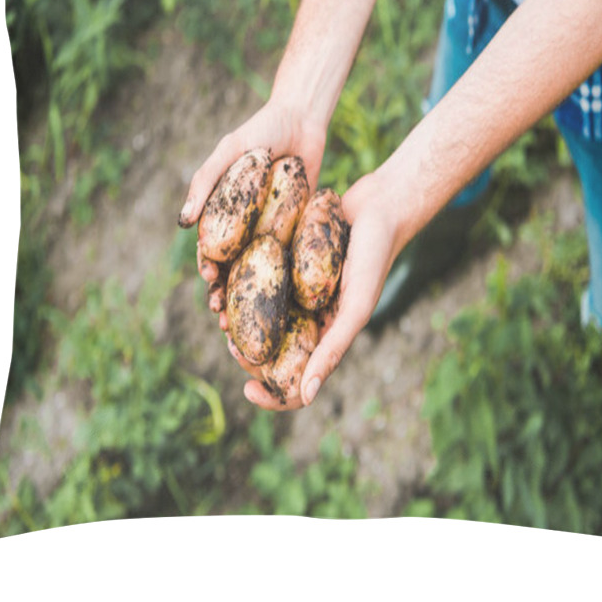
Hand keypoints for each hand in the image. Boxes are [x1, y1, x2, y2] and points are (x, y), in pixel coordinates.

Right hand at [179, 97, 326, 319]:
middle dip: (226, 296)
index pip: (211, 249)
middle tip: (226, 318)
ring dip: (251, 300)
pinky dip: (285, 286)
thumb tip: (182, 223)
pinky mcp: (296, 231)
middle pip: (233, 269)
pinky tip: (287, 306)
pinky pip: (289, 261)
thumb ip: (206, 182)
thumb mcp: (231, 150)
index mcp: (224, 213)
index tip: (210, 285)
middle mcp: (245, 227)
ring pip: (260, 274)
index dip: (208, 270)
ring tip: (249, 324)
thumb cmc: (262, 130)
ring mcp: (271, 231)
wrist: (303, 119)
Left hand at [241, 171, 399, 410]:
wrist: (380, 205)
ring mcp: (296, 290)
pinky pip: (259, 280)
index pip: (298, 382)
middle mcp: (309, 317)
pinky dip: (241, 285)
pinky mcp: (286, 261)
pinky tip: (224, 279)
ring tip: (221, 313)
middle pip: (271, 351)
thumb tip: (306, 397)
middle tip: (230, 342)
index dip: (272, 395)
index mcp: (326, 336)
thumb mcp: (357, 307)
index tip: (248, 389)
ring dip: (237, 321)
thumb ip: (333, 350)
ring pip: (259, 316)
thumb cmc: (376, 258)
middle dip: (247, 355)